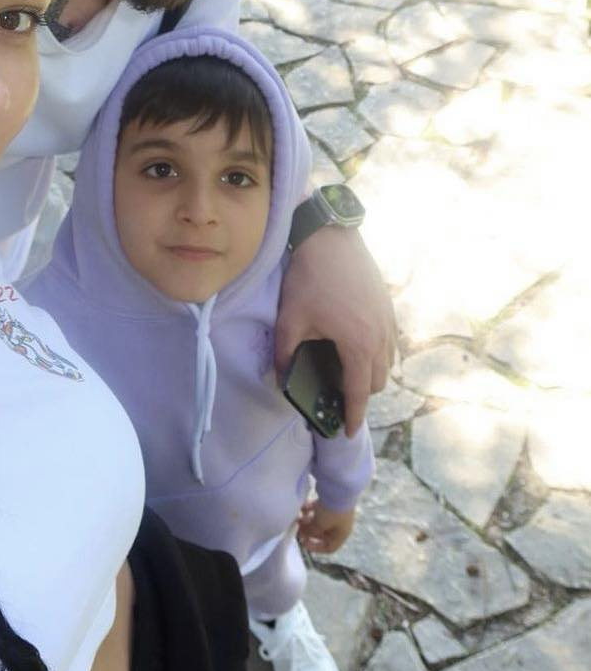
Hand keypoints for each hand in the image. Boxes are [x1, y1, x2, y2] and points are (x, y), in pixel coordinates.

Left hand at [274, 225, 395, 437]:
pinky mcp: (388, 306)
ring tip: (346, 372)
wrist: (331, 238)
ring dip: (370, 373)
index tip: (348, 432)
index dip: (353, 416)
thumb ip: (286, 355)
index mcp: (358, 346)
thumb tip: (281, 379)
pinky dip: (377, 352)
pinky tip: (356, 345)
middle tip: (337, 396)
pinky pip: (389, 342)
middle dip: (360, 394)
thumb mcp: (290, 319)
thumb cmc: (309, 278)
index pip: (359, 393)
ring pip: (386, 362)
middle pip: (377, 381)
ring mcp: (388, 321)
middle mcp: (380, 338)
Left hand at [297, 499, 354, 554]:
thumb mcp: (320, 525)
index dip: (315, 548)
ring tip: (297, 517)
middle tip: (297, 527)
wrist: (338, 488)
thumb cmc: (332, 511)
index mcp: (341, 534)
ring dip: (307, 520)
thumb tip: (303, 533)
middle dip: (308, 531)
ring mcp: (335, 513)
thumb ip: (310, 531)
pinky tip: (301, 507)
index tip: (303, 542)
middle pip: (322, 533)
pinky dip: (309, 509)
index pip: (330, 547)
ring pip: (318, 520)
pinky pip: (317, 509)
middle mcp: (340, 525)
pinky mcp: (330, 502)